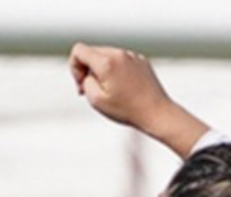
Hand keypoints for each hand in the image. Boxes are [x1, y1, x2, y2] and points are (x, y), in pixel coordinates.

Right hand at [68, 42, 208, 158]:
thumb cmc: (126, 109)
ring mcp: (132, 55)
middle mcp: (119, 54)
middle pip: (92, 52)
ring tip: (108, 90)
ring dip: (102, 70)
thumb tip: (87, 71)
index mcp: (107, 62)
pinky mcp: (141, 60)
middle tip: (91, 90)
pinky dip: (116, 70)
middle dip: (87, 69)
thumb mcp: (95, 100)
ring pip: (106, 55)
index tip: (82, 82)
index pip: (78, 50)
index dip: (74, 67)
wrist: (156, 113)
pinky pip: (121, 60)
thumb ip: (84, 80)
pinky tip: (122, 88)